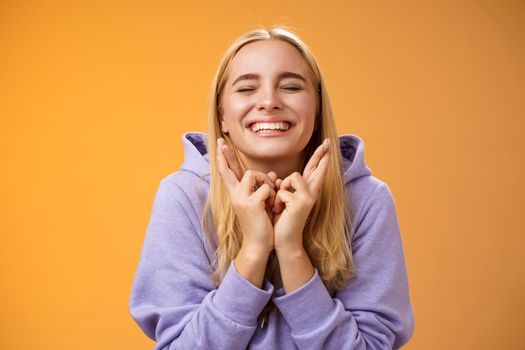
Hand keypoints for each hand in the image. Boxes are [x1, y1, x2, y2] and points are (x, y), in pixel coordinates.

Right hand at [216, 138, 275, 253]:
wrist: (258, 244)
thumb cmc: (261, 223)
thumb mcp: (263, 202)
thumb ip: (265, 187)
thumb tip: (273, 174)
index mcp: (236, 194)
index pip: (228, 173)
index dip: (224, 159)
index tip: (220, 145)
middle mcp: (235, 195)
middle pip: (228, 170)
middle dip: (226, 155)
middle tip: (221, 142)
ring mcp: (241, 199)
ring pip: (253, 173)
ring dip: (265, 181)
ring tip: (270, 195)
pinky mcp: (250, 204)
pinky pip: (266, 188)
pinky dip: (273, 195)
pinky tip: (272, 206)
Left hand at [273, 139, 330, 251]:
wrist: (284, 240)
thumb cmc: (281, 220)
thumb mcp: (280, 200)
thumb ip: (281, 187)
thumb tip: (275, 177)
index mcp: (306, 192)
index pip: (313, 171)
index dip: (320, 158)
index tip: (327, 145)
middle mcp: (310, 194)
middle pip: (316, 169)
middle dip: (321, 155)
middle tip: (328, 142)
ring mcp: (307, 198)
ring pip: (293, 177)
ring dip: (281, 189)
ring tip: (280, 205)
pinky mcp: (300, 204)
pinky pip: (282, 191)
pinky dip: (276, 201)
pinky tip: (280, 212)